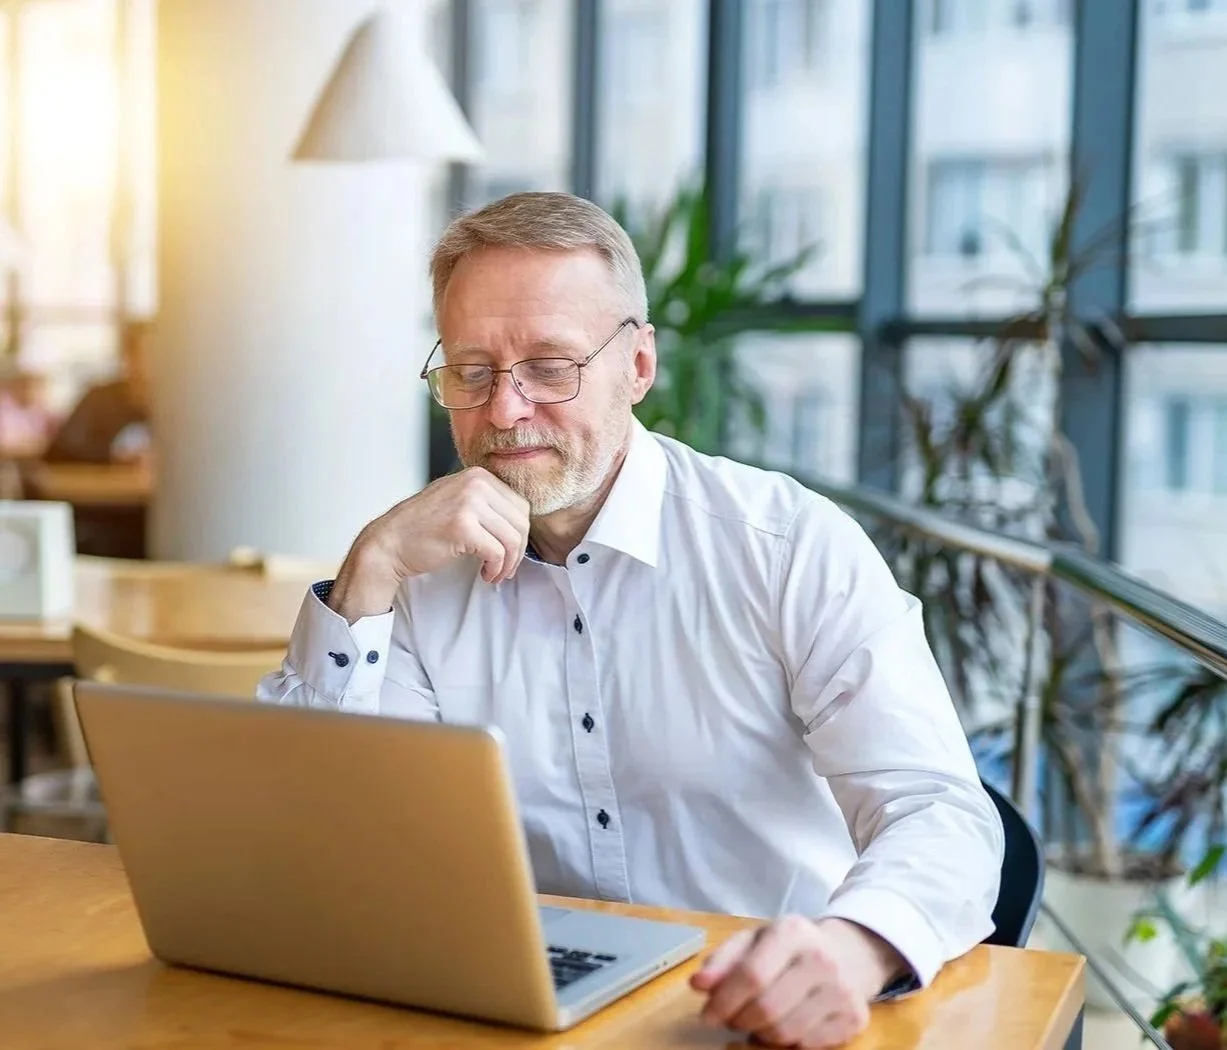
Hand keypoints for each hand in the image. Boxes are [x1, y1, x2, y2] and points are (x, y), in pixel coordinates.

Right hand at [328, 468, 529, 620]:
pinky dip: (496, 569)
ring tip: (495, 573)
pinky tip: (485, 574)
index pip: (520, 505)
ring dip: (508, 563)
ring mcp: (469, 503)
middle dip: (518, 551)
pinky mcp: (463, 527)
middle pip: (521, 521)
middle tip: (505, 568)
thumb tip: (521, 521)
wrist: (389, 543)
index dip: (519, 534)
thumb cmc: (422, 527)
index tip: (508, 552)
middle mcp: (476, 483)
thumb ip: (487, 503)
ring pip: (513, 539)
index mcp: (478, 475)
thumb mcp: (458, 500)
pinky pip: (497, 552)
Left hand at [689, 916, 903, 1047]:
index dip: (724, 1001)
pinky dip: (787, 1043)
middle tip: (732, 1018)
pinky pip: (807, 1045)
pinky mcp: (855, 1018)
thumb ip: (723, 960)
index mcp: (792, 932)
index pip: (752, 975)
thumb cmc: (790, 948)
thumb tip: (698, 984)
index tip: (708, 1015)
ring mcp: (842, 990)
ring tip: (757, 1021)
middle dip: (739, 1020)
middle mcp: (821, 958)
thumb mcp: (755, 940)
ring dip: (760, 1034)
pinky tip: (783, 1024)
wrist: (848, 953)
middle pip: (767, 1008)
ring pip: (785, 1032)